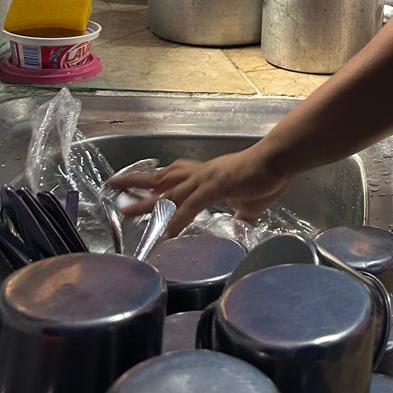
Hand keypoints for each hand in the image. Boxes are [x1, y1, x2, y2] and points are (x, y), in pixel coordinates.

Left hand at [106, 148, 291, 236]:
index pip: (175, 175)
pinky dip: (178, 218)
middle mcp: (201, 174)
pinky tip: (167, 231)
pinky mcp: (217, 187)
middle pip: (162, 177)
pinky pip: (192, 205)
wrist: (279, 160)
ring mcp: (207, 180)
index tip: (138, 184)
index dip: (155, 180)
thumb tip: (241, 225)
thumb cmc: (267, 175)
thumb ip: (242, 214)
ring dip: (146, 201)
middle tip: (113, 186)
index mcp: (207, 175)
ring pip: (168, 190)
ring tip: (126, 210)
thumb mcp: (250, 201)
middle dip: (136, 183)